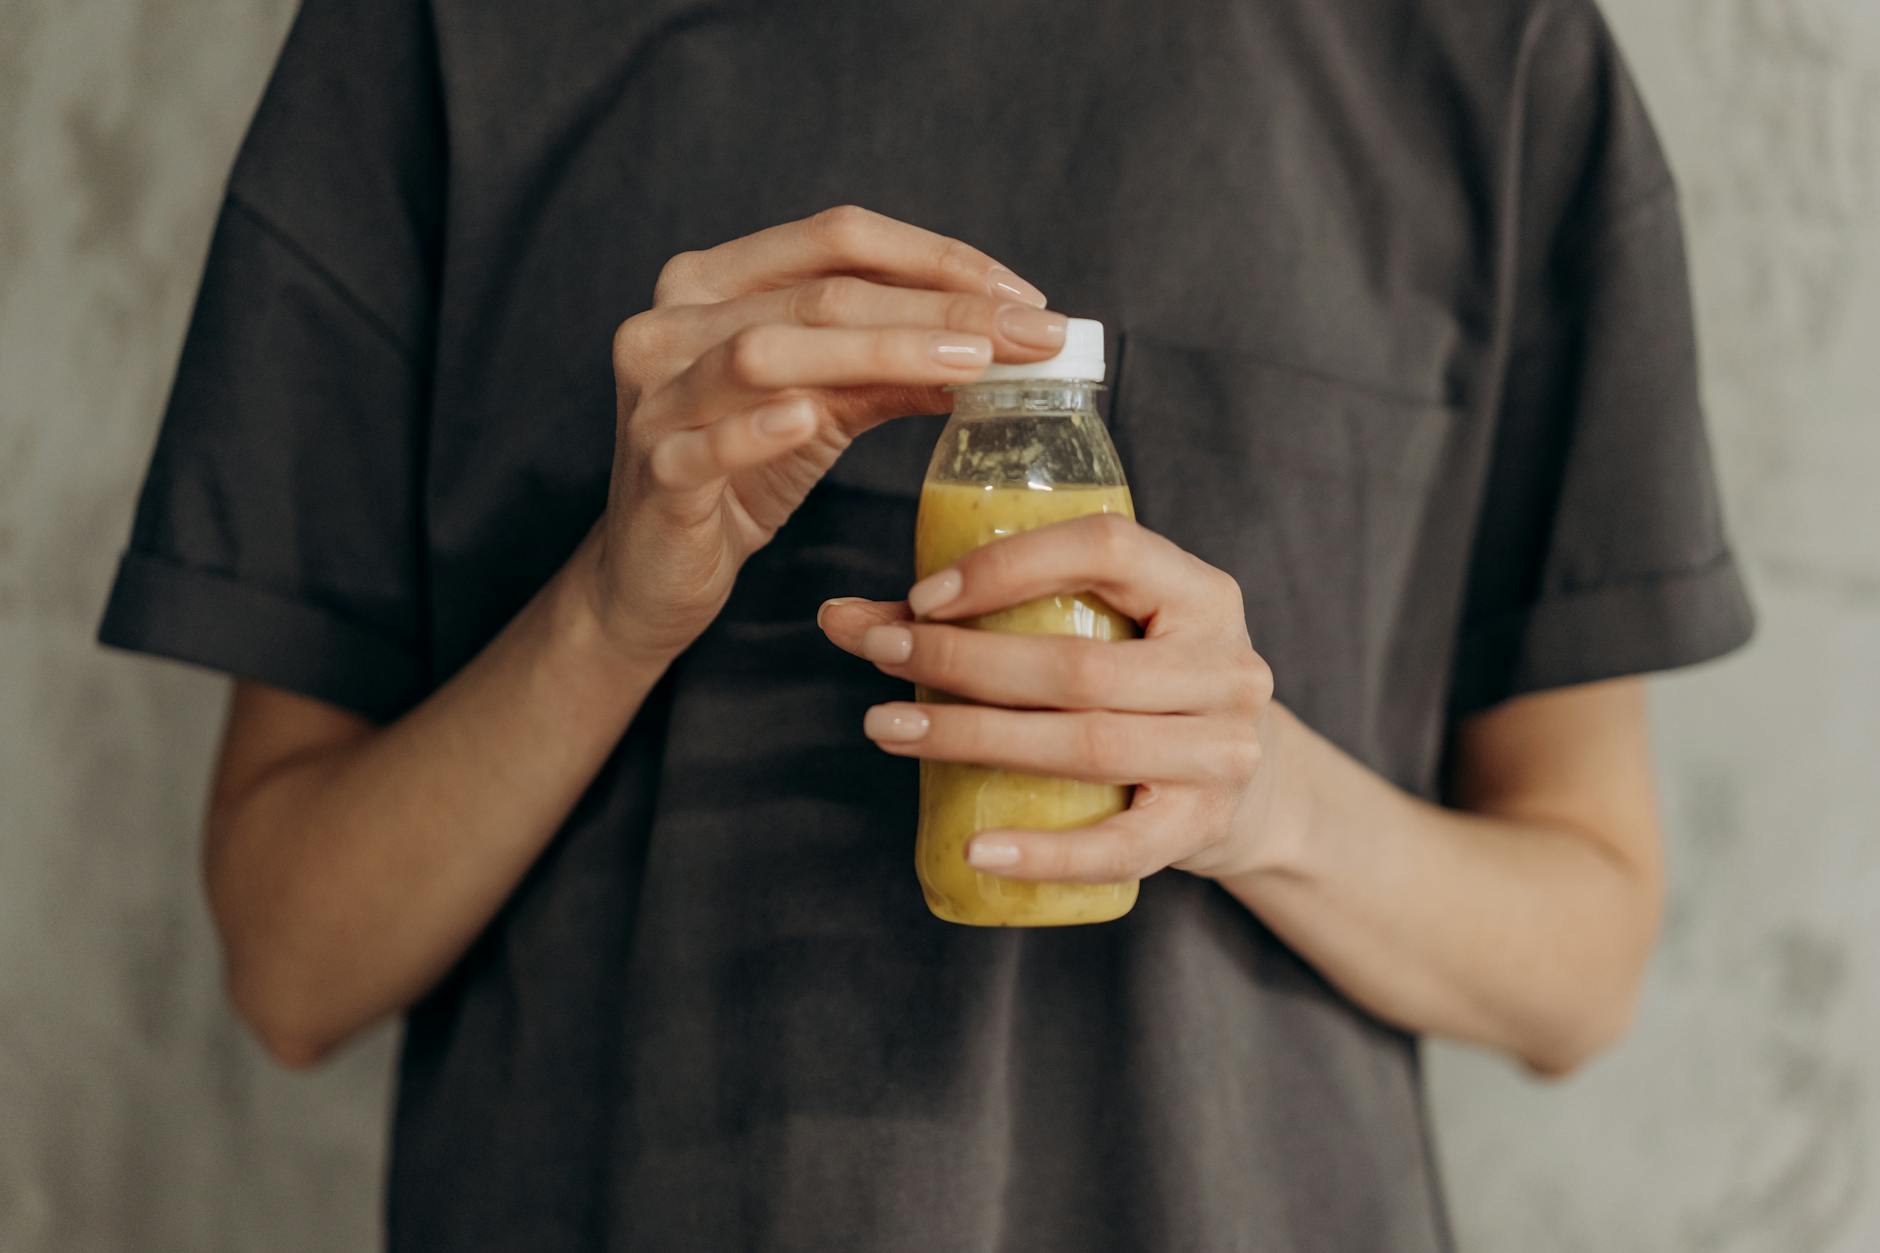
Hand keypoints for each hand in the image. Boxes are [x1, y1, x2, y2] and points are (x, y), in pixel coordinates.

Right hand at [586, 205, 1067, 661]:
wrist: (655, 573)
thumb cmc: (742, 475)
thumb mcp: (826, 407)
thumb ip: (895, 369)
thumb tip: (1005, 344)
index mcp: (714, 282)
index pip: (836, 238)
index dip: (936, 257)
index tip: (1023, 296)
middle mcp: (672, 320)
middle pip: (819, 294)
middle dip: (937, 310)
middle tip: (1028, 334)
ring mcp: (655, 394)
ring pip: (766, 353)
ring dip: (878, 352)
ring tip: (969, 366)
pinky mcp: (653, 468)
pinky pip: (707, 441)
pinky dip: (760, 428)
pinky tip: (811, 419)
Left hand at [818, 514, 1280, 881]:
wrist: (1247, 782)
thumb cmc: (1140, 684)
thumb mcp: (1095, 630)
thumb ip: (974, 615)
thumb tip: (838, 617)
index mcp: (1201, 593)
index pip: (1108, 550)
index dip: (1008, 566)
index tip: (920, 597)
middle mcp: (1226, 667)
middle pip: (1079, 666)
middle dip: (964, 661)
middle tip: (879, 659)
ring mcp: (1222, 753)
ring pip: (1087, 747)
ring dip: (975, 740)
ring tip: (889, 730)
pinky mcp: (1202, 827)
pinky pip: (1118, 848)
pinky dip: (1044, 853)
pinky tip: (977, 848)